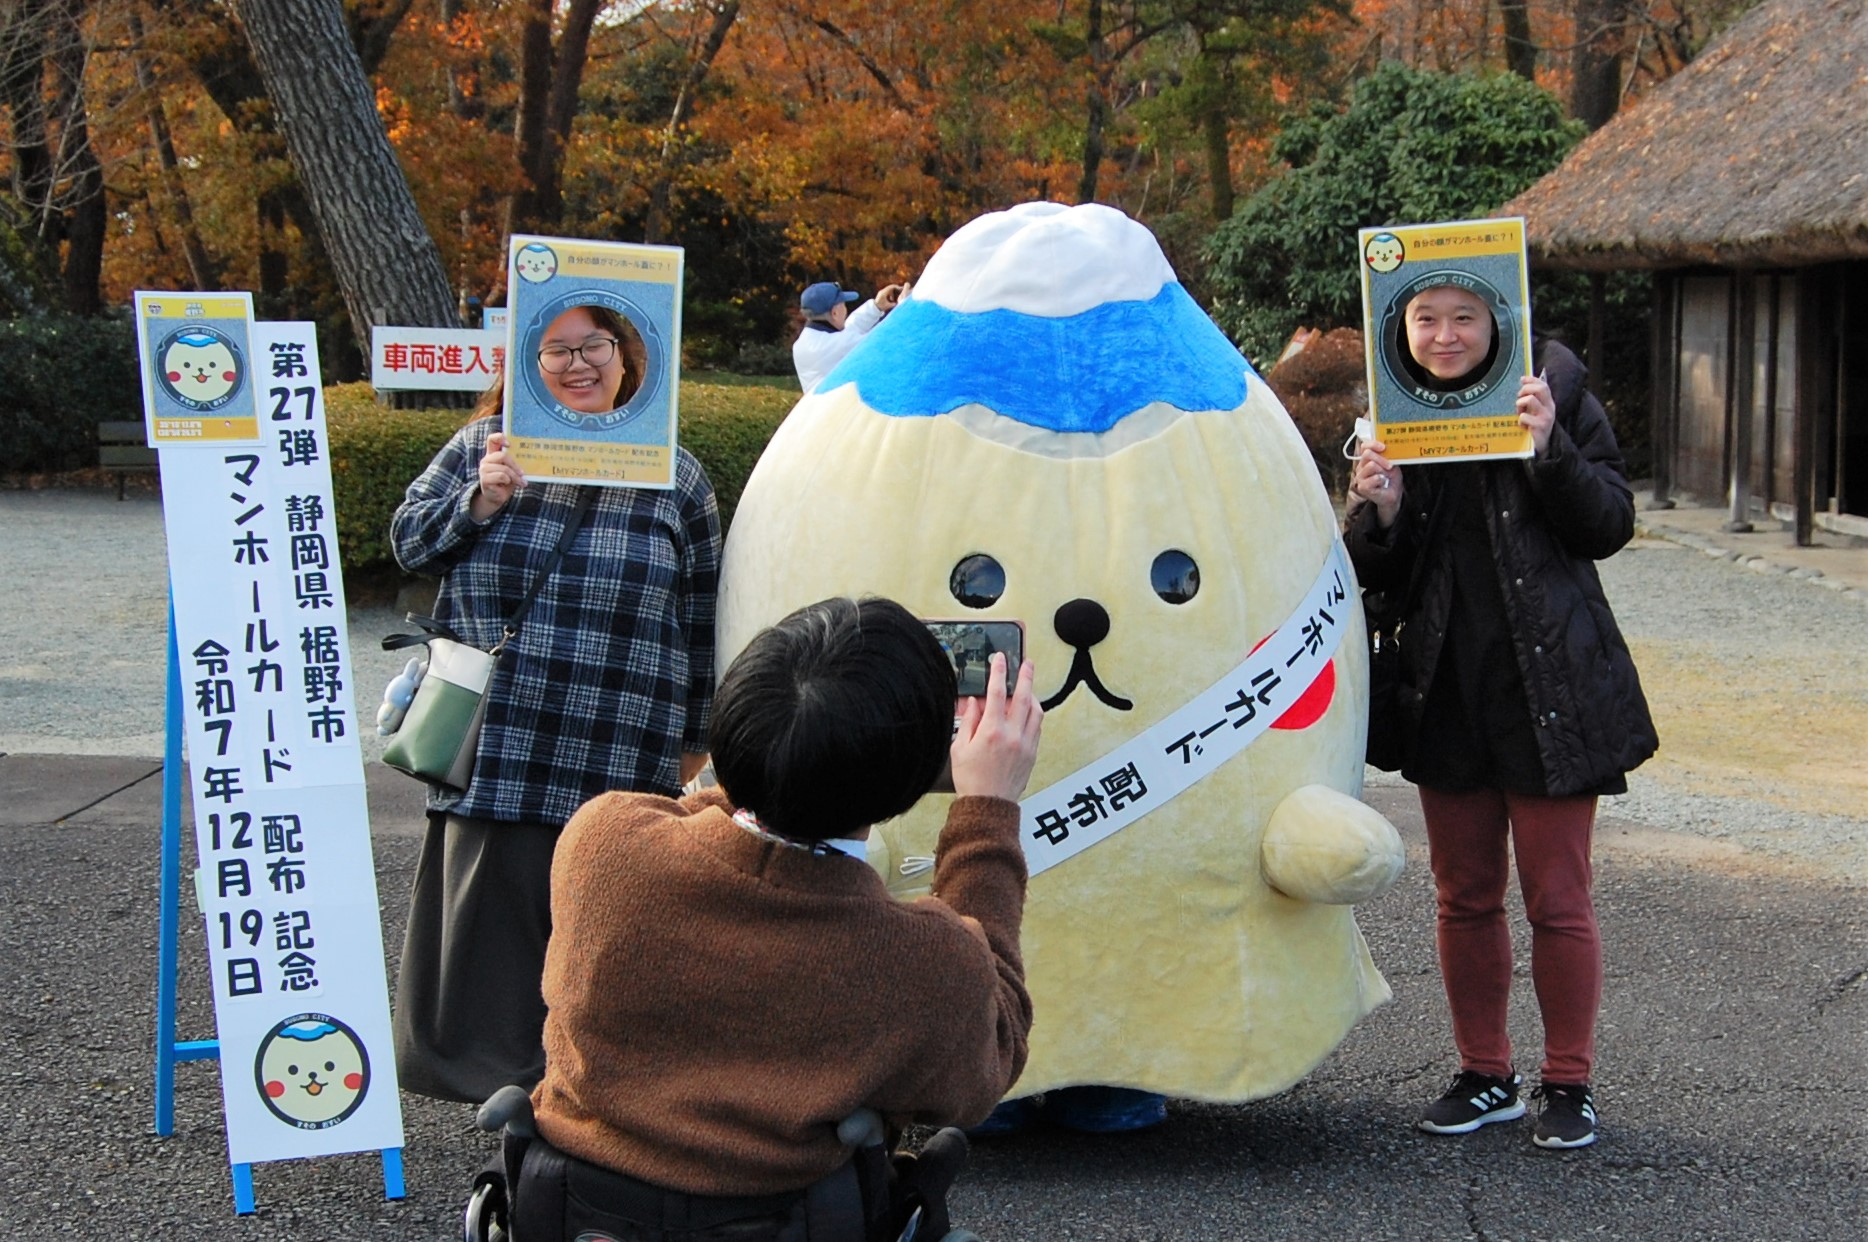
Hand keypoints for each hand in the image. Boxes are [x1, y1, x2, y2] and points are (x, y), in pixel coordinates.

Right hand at [472, 431, 525, 520]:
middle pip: (502, 455)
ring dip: (514, 476)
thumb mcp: (512, 470)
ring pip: (504, 468)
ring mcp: (484, 469)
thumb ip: (514, 462)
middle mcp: (486, 460)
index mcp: (492, 454)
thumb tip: (528, 456)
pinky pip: (501, 476)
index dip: (500, 438)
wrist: (497, 498)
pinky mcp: (484, 479)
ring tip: (520, 482)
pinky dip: (508, 481)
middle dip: (515, 465)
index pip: (492, 439)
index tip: (510, 444)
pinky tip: (508, 485)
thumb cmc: (506, 482)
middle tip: (522, 474)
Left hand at [876, 283, 905, 313]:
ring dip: (892, 293)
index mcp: (884, 293)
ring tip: (893, 299)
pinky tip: (891, 300)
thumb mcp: (888, 306)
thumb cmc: (881, 307)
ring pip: (889, 289)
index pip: (891, 287)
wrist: (873, 308)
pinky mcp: (881, 294)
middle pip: (890, 287)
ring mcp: (881, 292)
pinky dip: (890, 294)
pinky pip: (887, 292)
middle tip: (900, 291)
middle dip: (896, 289)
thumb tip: (899, 303)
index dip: (897, 287)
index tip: (901, 289)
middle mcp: (882, 291)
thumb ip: (894, 304)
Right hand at [949, 654, 1042, 802]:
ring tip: (1027, 687)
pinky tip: (1028, 710)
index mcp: (991, 731)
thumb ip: (969, 721)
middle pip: (1023, 697)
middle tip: (1027, 663)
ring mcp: (1025, 744)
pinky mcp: (1032, 753)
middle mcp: (1012, 735)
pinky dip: (1034, 714)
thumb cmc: (971, 779)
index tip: (1000, 659)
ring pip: (1036, 711)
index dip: (998, 672)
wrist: (988, 804)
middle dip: (1025, 676)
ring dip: (1032, 695)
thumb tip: (975, 702)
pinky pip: (1038, 726)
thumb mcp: (959, 747)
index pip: (996, 693)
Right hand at [1349, 434, 1402, 528]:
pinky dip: (1382, 480)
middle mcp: (1361, 467)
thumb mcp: (1391, 462)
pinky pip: (1374, 477)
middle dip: (1382, 459)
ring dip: (1382, 471)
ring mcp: (1360, 477)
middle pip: (1367, 454)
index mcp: (1366, 459)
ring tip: (1386, 477)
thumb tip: (1389, 446)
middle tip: (1390, 466)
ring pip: (1371, 465)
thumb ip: (1387, 454)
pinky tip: (1383, 484)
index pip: (1364, 446)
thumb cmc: (1391, 478)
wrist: (1393, 494)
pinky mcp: (1363, 487)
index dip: (1373, 444)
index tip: (1384, 447)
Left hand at [1518, 372, 1555, 455]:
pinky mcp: (1540, 426)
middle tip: (1518, 397)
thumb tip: (1522, 382)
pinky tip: (1522, 426)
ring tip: (1520, 414)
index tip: (1522, 379)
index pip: (1543, 385)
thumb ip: (1531, 399)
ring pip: (1530, 399)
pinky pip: (1524, 416)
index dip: (1532, 380)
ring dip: (1520, 404)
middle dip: (1525, 389)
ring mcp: (1546, 417)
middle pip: (1540, 389)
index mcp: (1548, 402)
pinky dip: (1519, 420)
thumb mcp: (1535, 411)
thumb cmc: (1535, 427)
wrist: (1541, 447)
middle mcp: (1549, 408)